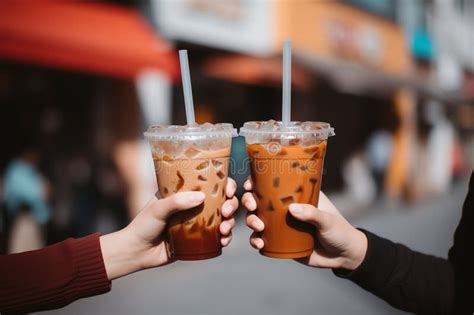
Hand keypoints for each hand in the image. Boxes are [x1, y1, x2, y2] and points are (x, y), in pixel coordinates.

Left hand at [100, 178, 238, 279]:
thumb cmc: (143, 225)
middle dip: (231, 204)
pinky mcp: (200, 240)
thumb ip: (177, 202)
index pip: (210, 182)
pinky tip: (223, 241)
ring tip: (224, 230)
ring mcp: (199, 223)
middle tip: (226, 212)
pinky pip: (218, 237)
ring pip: (224, 219)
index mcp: (186, 192)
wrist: (137, 252)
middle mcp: (195, 205)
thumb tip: (202, 197)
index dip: (225, 183)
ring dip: (230, 222)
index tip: (228, 189)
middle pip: (223, 200)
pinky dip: (225, 238)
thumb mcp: (158, 208)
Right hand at [242, 178, 366, 269]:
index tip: (250, 184)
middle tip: (253, 208)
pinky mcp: (279, 241)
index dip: (257, 181)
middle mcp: (285, 207)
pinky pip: (261, 239)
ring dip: (251, 221)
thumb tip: (292, 209)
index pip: (273, 183)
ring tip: (259, 228)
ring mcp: (280, 224)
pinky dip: (256, 241)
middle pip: (258, 199)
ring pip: (256, 218)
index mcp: (296, 194)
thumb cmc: (339, 231)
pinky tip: (259, 245)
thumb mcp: (328, 220)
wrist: (343, 257)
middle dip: (249, 201)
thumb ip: (312, 214)